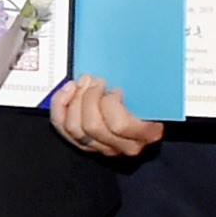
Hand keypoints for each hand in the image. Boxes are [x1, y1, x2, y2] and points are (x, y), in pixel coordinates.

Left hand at [46, 75, 163, 158]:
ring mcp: (103, 148)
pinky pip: (62, 127)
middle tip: (94, 81)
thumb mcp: (155, 92)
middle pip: (93, 126)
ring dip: (74, 100)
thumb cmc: (150, 100)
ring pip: (75, 128)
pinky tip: (68, 91)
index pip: (121, 124)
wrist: (147, 113)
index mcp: (147, 133)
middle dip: (88, 97)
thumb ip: (147, 86)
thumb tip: (135, 67)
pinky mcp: (84, 145)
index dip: (111, 103)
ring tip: (82, 84)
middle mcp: (124, 146)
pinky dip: (60, 106)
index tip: (115, 89)